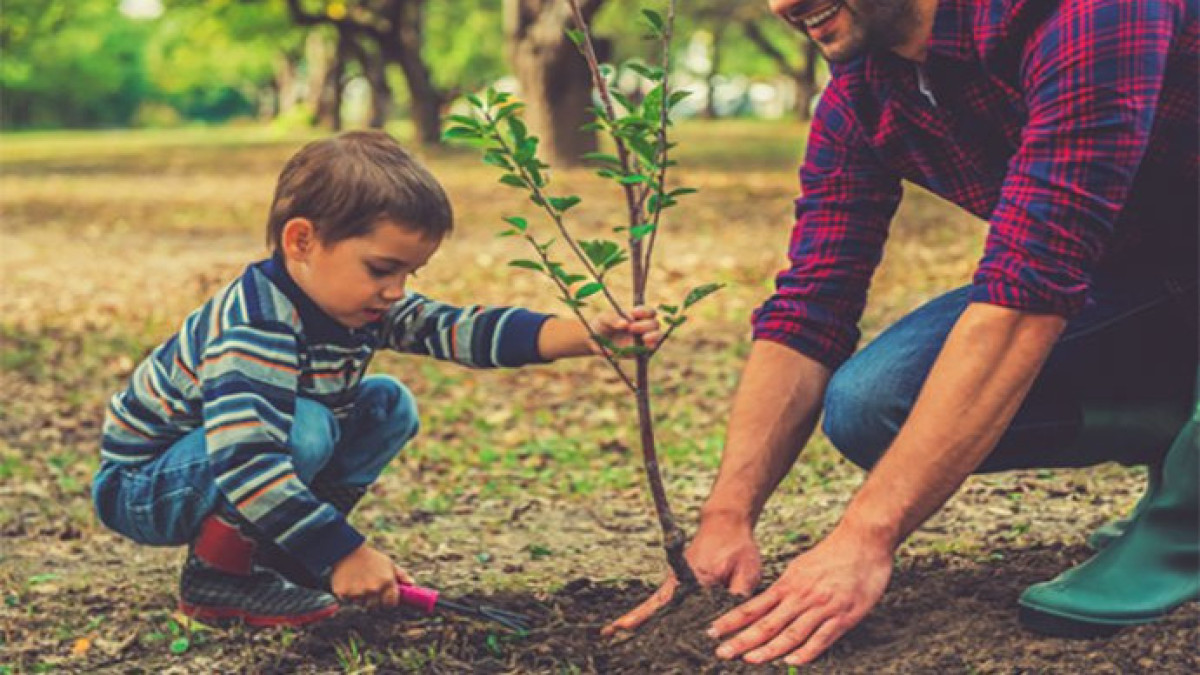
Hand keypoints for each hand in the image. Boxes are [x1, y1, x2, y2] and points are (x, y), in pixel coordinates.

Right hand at [331, 544, 410, 606]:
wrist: (347, 550)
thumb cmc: (371, 558)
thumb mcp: (389, 564)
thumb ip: (402, 576)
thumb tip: (412, 585)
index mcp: (387, 582)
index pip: (391, 604)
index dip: (388, 602)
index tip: (385, 598)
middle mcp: (374, 589)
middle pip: (375, 607)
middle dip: (373, 601)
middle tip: (369, 589)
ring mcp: (358, 592)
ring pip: (361, 604)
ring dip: (360, 598)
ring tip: (358, 583)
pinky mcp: (343, 593)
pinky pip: (347, 601)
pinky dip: (347, 596)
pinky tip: (349, 583)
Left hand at [591, 306, 661, 355]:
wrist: (595, 341)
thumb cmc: (601, 325)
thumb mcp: (603, 318)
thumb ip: (613, 318)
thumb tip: (625, 323)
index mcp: (636, 316)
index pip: (649, 312)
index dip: (645, 312)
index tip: (634, 313)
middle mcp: (642, 326)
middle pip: (655, 323)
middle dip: (645, 325)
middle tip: (631, 328)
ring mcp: (642, 339)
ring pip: (657, 335)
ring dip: (653, 336)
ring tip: (644, 338)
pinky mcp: (640, 351)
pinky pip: (651, 348)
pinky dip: (651, 346)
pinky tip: (645, 345)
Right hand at [602, 512, 761, 634]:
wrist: (725, 522)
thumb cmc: (738, 546)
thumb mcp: (747, 572)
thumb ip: (738, 597)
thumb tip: (729, 623)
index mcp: (695, 579)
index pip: (676, 605)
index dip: (656, 618)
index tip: (633, 626)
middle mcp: (680, 580)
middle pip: (655, 604)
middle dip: (635, 618)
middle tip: (611, 631)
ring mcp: (676, 580)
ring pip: (654, 603)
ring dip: (637, 616)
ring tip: (613, 631)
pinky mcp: (677, 581)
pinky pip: (660, 600)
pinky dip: (647, 611)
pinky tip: (635, 623)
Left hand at [708, 524, 892, 665]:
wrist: (863, 540)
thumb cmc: (833, 553)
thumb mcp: (801, 567)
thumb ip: (786, 587)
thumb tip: (767, 601)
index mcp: (788, 584)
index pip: (754, 606)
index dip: (732, 620)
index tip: (713, 631)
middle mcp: (801, 596)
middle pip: (766, 623)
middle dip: (742, 640)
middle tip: (722, 652)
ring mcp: (822, 607)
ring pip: (791, 633)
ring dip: (769, 649)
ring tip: (749, 660)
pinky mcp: (844, 616)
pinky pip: (822, 638)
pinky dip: (806, 651)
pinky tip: (792, 661)